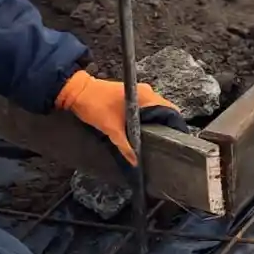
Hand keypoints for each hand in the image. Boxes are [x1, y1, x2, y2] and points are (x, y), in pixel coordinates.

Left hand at [55, 71, 188, 167]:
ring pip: (154, 110)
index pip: (170, 110)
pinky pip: (144, 109)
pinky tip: (141, 131)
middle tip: (164, 143)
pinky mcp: (131, 96)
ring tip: (153, 140)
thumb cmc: (94, 105)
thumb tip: (135, 161)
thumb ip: (125, 146)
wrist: (77, 91)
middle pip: (164, 111)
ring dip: (154, 123)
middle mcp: (146, 92)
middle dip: (164, 126)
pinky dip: (145, 119)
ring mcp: (138, 92)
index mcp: (145, 96)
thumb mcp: (111, 129)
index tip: (175, 138)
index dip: (175, 125)